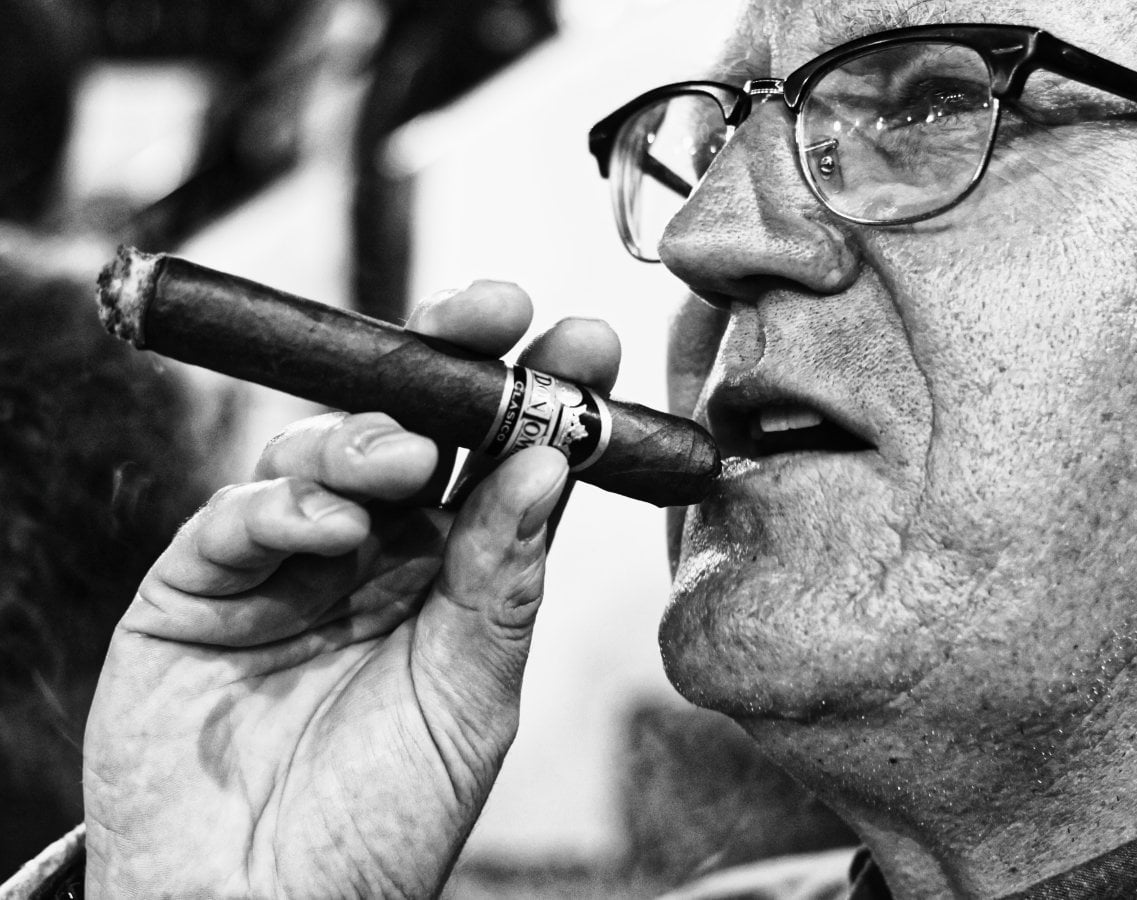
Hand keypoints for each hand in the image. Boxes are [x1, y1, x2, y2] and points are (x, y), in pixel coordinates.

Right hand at [82, 281, 620, 898]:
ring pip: (319, 451)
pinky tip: (325, 529)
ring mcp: (281, 563)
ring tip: (403, 456)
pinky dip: (280, 506)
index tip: (579, 340)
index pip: (494, 462)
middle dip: (446, 361)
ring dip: (366, 435)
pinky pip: (234, 516)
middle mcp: (369, 553)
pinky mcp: (195, 588)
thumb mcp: (468, 703)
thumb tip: (548, 465)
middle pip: (407, 425)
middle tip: (489, 317)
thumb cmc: (378, 824)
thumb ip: (501, 586)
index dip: (534, 394)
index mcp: (447, 574)